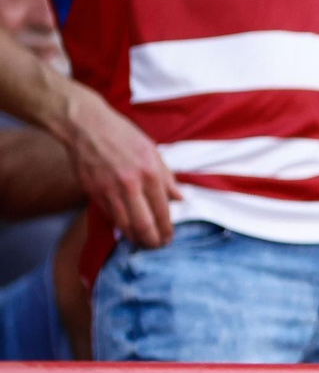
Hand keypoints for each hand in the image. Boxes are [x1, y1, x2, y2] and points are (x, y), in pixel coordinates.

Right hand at [59, 81, 179, 247]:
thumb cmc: (122, 135)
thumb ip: (167, 177)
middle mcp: (131, 185)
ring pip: (124, 226)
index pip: (162, 212)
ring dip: (135, 238)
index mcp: (150, 174)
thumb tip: (179, 198)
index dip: (167, 230)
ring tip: (142, 242)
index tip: (169, 238)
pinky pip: (109, 216)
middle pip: (144, 225)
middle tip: (157, 246)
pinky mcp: (93, 192)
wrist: (86, 126)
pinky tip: (126, 229)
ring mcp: (109, 190)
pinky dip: (119, 226)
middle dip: (153, 241)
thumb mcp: (152, 151)